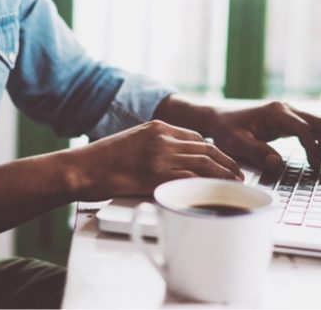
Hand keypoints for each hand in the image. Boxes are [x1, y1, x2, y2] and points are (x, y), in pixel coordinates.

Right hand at [69, 120, 242, 199]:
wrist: (82, 168)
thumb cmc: (102, 160)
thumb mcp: (132, 142)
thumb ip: (154, 147)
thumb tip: (172, 161)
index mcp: (157, 127)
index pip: (196, 137)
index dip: (214, 151)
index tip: (223, 161)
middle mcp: (163, 138)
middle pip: (206, 149)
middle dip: (226, 162)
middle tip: (238, 174)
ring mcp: (161, 156)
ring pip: (204, 163)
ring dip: (224, 174)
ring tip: (236, 184)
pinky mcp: (156, 175)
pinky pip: (190, 179)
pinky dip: (208, 186)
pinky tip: (216, 193)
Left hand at [208, 102, 320, 171]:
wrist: (218, 119)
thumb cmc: (225, 130)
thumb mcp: (235, 143)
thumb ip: (256, 152)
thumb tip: (278, 163)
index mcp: (275, 113)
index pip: (304, 130)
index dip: (313, 149)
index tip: (316, 168)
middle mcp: (285, 109)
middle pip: (320, 122)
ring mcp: (288, 113)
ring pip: (319, 123)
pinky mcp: (287, 120)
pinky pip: (311, 128)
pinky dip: (320, 142)